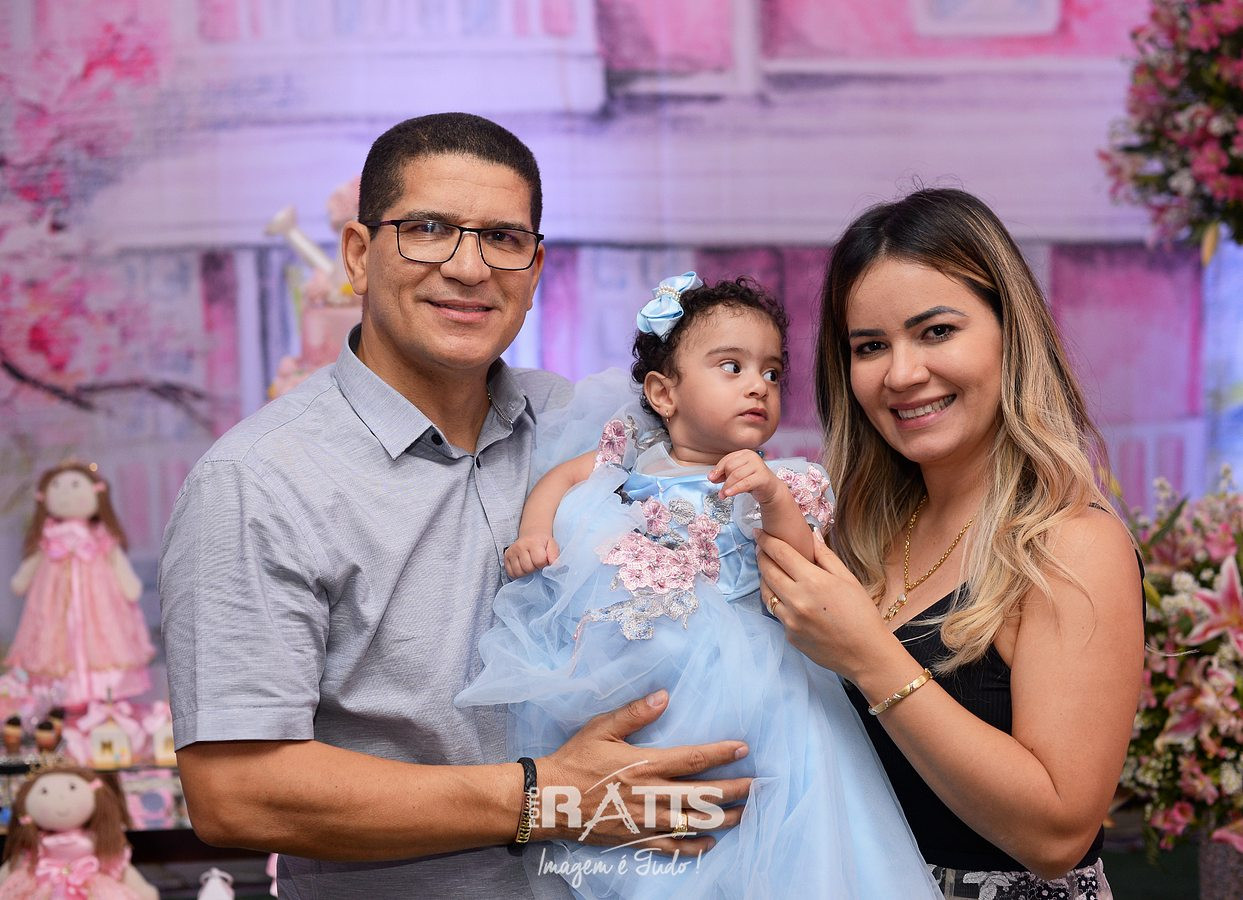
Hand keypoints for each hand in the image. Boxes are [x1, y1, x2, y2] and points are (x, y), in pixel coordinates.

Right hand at [504, 534, 559, 577]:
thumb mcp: (552, 545)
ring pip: (519, 572)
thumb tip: (555, 567)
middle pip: (528, 568)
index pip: (539, 561)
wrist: (532, 535)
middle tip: (537, 563)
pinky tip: (523, 567)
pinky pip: (511, 573)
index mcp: (533, 542)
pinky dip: (518, 573)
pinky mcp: (506, 556)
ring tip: (530, 565)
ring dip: (526, 572)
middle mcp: (520, 546)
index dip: (543, 564)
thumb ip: (555, 556)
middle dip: (535, 569)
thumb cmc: (543, 543)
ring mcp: (512, 551)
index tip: (544, 560)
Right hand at [537, 690, 750, 855]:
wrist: (549, 800)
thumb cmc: (575, 760)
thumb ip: (635, 713)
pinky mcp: (638, 839)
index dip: (723, 754)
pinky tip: (711, 842)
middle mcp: (653, 795)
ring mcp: (647, 820)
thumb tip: (664, 696)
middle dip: (735, 790)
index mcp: (647, 765)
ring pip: (696, 822)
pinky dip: (695, 846)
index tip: (744, 749)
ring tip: (746, 813)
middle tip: (759, 787)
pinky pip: (674, 847)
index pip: (695, 759)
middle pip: (705, 794)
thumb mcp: (601, 729)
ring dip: (725, 818)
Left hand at [708, 450, 780, 504]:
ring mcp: (758, 466)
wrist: (771, 489)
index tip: (711, 478)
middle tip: (720, 491)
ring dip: (727, 486)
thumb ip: (724, 475)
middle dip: (723, 479)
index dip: (718, 469)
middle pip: (730, 467)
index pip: (727, 459)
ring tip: (723, 495)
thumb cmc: (753, 481)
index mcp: (745, 453)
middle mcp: (752, 457)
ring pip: (736, 475)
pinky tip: (729, 494)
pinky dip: (735, 489)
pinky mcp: (762, 477)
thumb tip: (711, 477)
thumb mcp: (737, 476)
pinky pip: (745, 483)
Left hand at [756, 530, 889, 681]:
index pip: (780, 554)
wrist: (865, 654)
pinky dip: (777, 600)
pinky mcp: (789, 635)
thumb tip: (810, 536)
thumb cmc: (861, 613)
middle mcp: (796, 600)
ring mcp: (790, 620)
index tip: (759, 532)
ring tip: (769, 569)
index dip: (766, 541)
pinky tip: (785, 595)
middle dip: (761, 556)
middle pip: (767, 571)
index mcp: (813, 581)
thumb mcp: (848, 579)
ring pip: (766, 593)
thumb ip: (825, 556)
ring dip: (764, 578)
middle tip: (760, 548)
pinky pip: (776, 613)